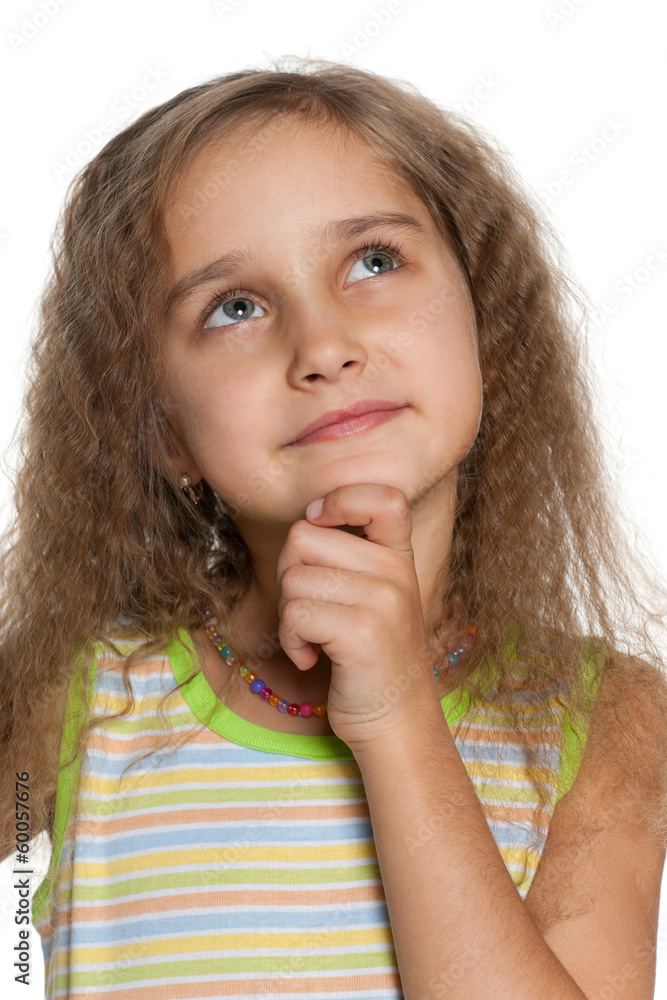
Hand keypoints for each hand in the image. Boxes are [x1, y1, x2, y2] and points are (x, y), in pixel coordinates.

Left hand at [275, 484, 438, 750]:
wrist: (396, 721)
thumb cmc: (370, 658)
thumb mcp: (375, 596)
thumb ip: (352, 555)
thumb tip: (306, 519)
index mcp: (400, 558)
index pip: (384, 497)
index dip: (340, 500)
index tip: (321, 525)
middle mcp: (397, 573)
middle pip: (304, 538)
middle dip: (290, 574)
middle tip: (312, 610)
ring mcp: (384, 601)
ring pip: (293, 578)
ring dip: (289, 616)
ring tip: (316, 639)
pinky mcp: (362, 633)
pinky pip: (295, 614)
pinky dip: (292, 641)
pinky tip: (313, 657)